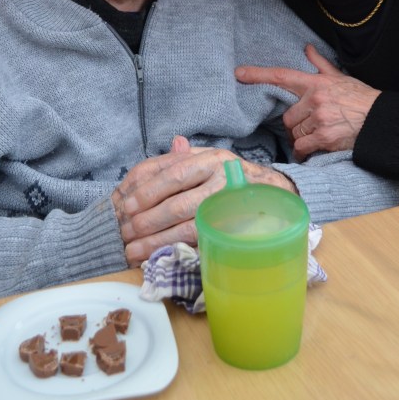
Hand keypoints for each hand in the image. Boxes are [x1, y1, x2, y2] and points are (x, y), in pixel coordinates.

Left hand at [111, 137, 295, 265]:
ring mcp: (228, 202)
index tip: (124, 205)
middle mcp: (220, 176)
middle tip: (124, 230)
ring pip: (186, 221)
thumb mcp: (210, 160)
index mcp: (209, 158)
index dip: (144, 189)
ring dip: (155, 238)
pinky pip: (201, 238)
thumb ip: (184, 158)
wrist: (274, 194)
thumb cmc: (233, 179)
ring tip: (132, 249)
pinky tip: (156, 255)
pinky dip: (175, 248)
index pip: (170, 171)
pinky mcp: (233, 225)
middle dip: (146, 217)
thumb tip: (170, 144)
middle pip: (176, 197)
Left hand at [235, 43, 379, 155]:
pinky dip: (303, 152)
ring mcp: (319, 118)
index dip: (258, 74)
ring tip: (313, 137)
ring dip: (300, 138)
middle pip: (288, 116)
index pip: (281, 76)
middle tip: (307, 126)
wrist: (380, 120)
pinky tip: (309, 152)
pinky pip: (302, 147)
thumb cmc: (360, 98)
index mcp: (316, 82)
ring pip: (295, 132)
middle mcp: (314, 99)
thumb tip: (307, 48)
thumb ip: (320, 64)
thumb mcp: (340, 77)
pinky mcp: (324, 137)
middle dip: (295, 124)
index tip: (239, 73)